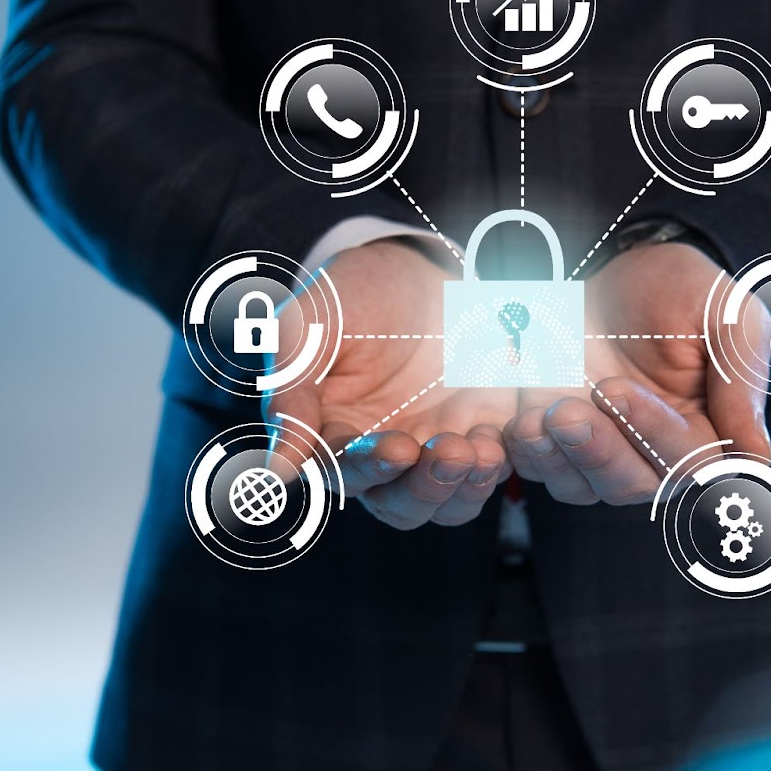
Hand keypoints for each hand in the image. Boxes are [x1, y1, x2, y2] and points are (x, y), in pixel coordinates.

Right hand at [267, 239, 515, 529]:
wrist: (415, 265)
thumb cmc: (349, 297)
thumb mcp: (308, 330)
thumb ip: (291, 397)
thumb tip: (273, 474)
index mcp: (332, 437)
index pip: (345, 473)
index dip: (369, 467)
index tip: (395, 448)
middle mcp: (383, 456)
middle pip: (400, 504)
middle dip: (424, 486)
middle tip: (446, 451)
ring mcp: (435, 447)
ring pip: (448, 502)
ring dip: (463, 487)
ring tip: (477, 452)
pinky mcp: (481, 429)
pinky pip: (491, 468)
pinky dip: (496, 464)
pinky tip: (497, 441)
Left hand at [505, 242, 770, 504]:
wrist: (622, 269)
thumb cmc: (684, 290)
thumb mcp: (727, 315)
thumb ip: (742, 379)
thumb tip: (756, 459)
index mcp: (708, 435)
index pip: (686, 458)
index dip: (650, 431)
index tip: (616, 389)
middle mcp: (655, 456)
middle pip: (631, 483)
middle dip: (595, 451)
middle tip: (565, 413)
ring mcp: (604, 452)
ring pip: (581, 486)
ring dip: (555, 458)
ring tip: (533, 419)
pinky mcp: (559, 442)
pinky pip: (541, 468)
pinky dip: (527, 454)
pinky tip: (516, 422)